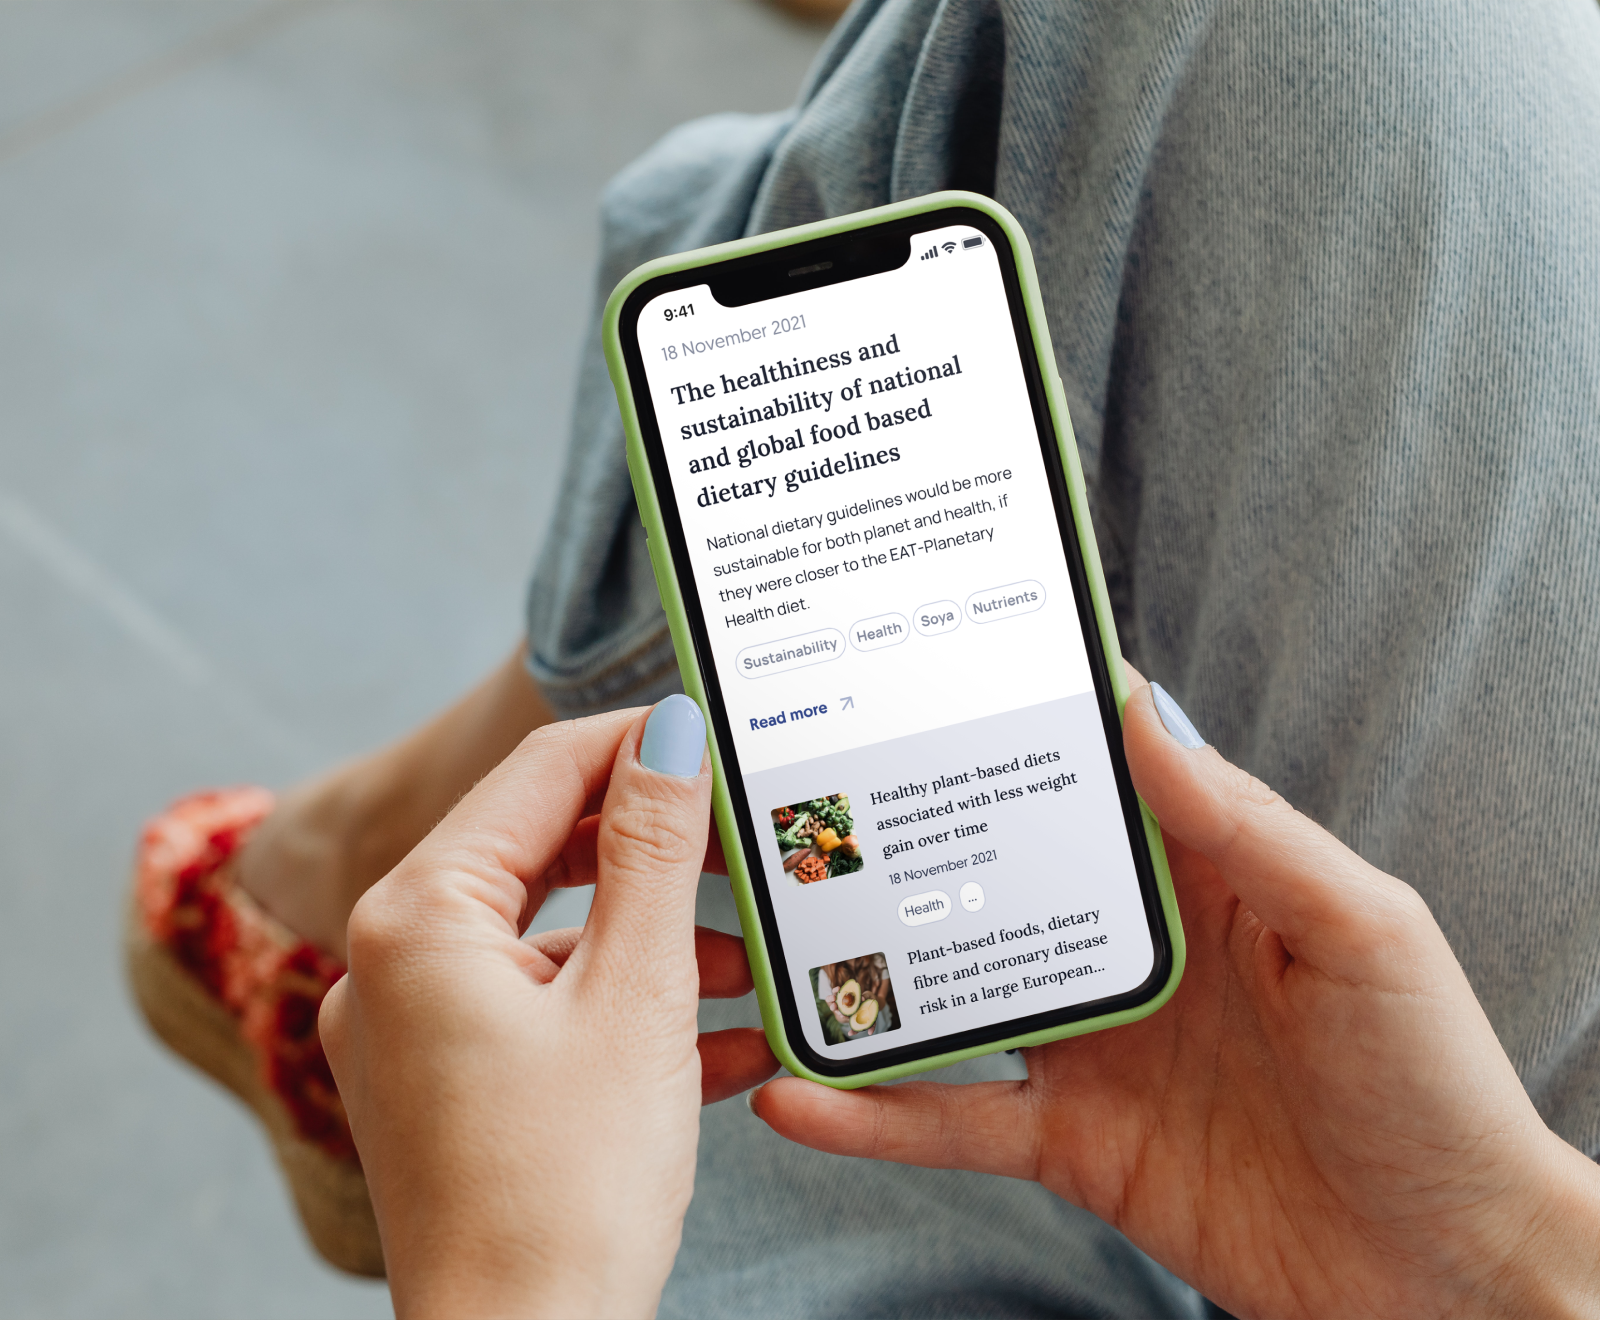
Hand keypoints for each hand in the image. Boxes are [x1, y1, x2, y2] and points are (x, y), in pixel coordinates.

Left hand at [320, 698, 777, 1317]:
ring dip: (653, 941)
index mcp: (418, 919)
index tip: (712, 729)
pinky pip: (543, 1011)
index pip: (537, 775)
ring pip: (551, 937)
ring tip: (744, 965)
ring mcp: (414, 1030)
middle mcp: (394, 963)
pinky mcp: (448, 1086)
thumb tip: (672, 732)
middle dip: (652, 854)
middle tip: (740, 845)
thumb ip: (655, 850)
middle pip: (540, 852)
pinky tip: (715, 1040)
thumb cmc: (568, 1187)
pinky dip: (623, 1009)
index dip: (632, 741)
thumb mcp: (636, 992)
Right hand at [752, 678, 1599, 1317]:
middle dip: (888, 846)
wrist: (1452, 1275)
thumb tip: (1141, 712)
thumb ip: (1243, 823)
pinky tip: (803, 1096)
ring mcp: (1089, 1046)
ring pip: (946, 996)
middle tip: (781, 811)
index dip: (997, 729)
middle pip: (984, 880)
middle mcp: (1122, 949)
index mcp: (1194, 875)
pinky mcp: (1070, 1142)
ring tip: (756, 949)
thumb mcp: (1355, 928)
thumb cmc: (1434, 1084)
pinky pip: (951, 1122)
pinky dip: (872, 1115)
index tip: (904, 684)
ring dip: (856, 977)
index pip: (1077, 780)